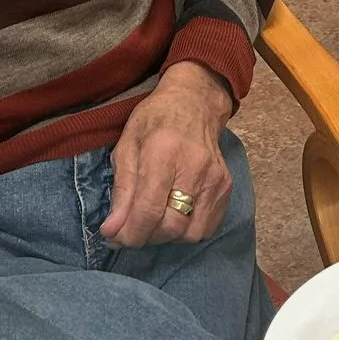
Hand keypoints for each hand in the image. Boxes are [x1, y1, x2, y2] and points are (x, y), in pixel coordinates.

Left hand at [101, 61, 234, 248]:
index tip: (112, 237)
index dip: (128, 234)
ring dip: (165, 235)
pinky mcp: (226, 187)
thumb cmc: (154, 121)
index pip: (148, 211)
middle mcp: (194, 168)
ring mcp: (215, 179)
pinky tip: (173, 213)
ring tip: (152, 219)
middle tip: (129, 228)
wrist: (194, 102)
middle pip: (170, 227)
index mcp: (164, 153)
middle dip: (144, 236)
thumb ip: (121, 191)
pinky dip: (185, 230)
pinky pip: (206, 227)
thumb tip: (112, 231)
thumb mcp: (126, 146)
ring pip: (189, 233)